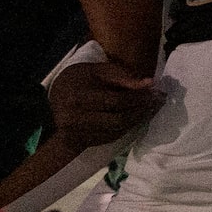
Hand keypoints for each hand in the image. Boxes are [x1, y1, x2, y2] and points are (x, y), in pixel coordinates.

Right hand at [46, 57, 160, 146]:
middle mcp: (75, 119)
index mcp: (79, 98)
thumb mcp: (100, 70)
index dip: (139, 98)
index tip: (156, 93)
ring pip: (115, 131)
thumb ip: (124, 76)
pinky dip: (125, 129)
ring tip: (150, 110)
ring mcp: (76, 133)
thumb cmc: (80, 79)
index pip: (116, 101)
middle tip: (157, 103)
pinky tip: (135, 118)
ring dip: (136, 121)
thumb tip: (150, 83)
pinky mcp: (79, 142)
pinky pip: (108, 138)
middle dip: (141, 112)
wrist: (54, 96)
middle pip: (117, 120)